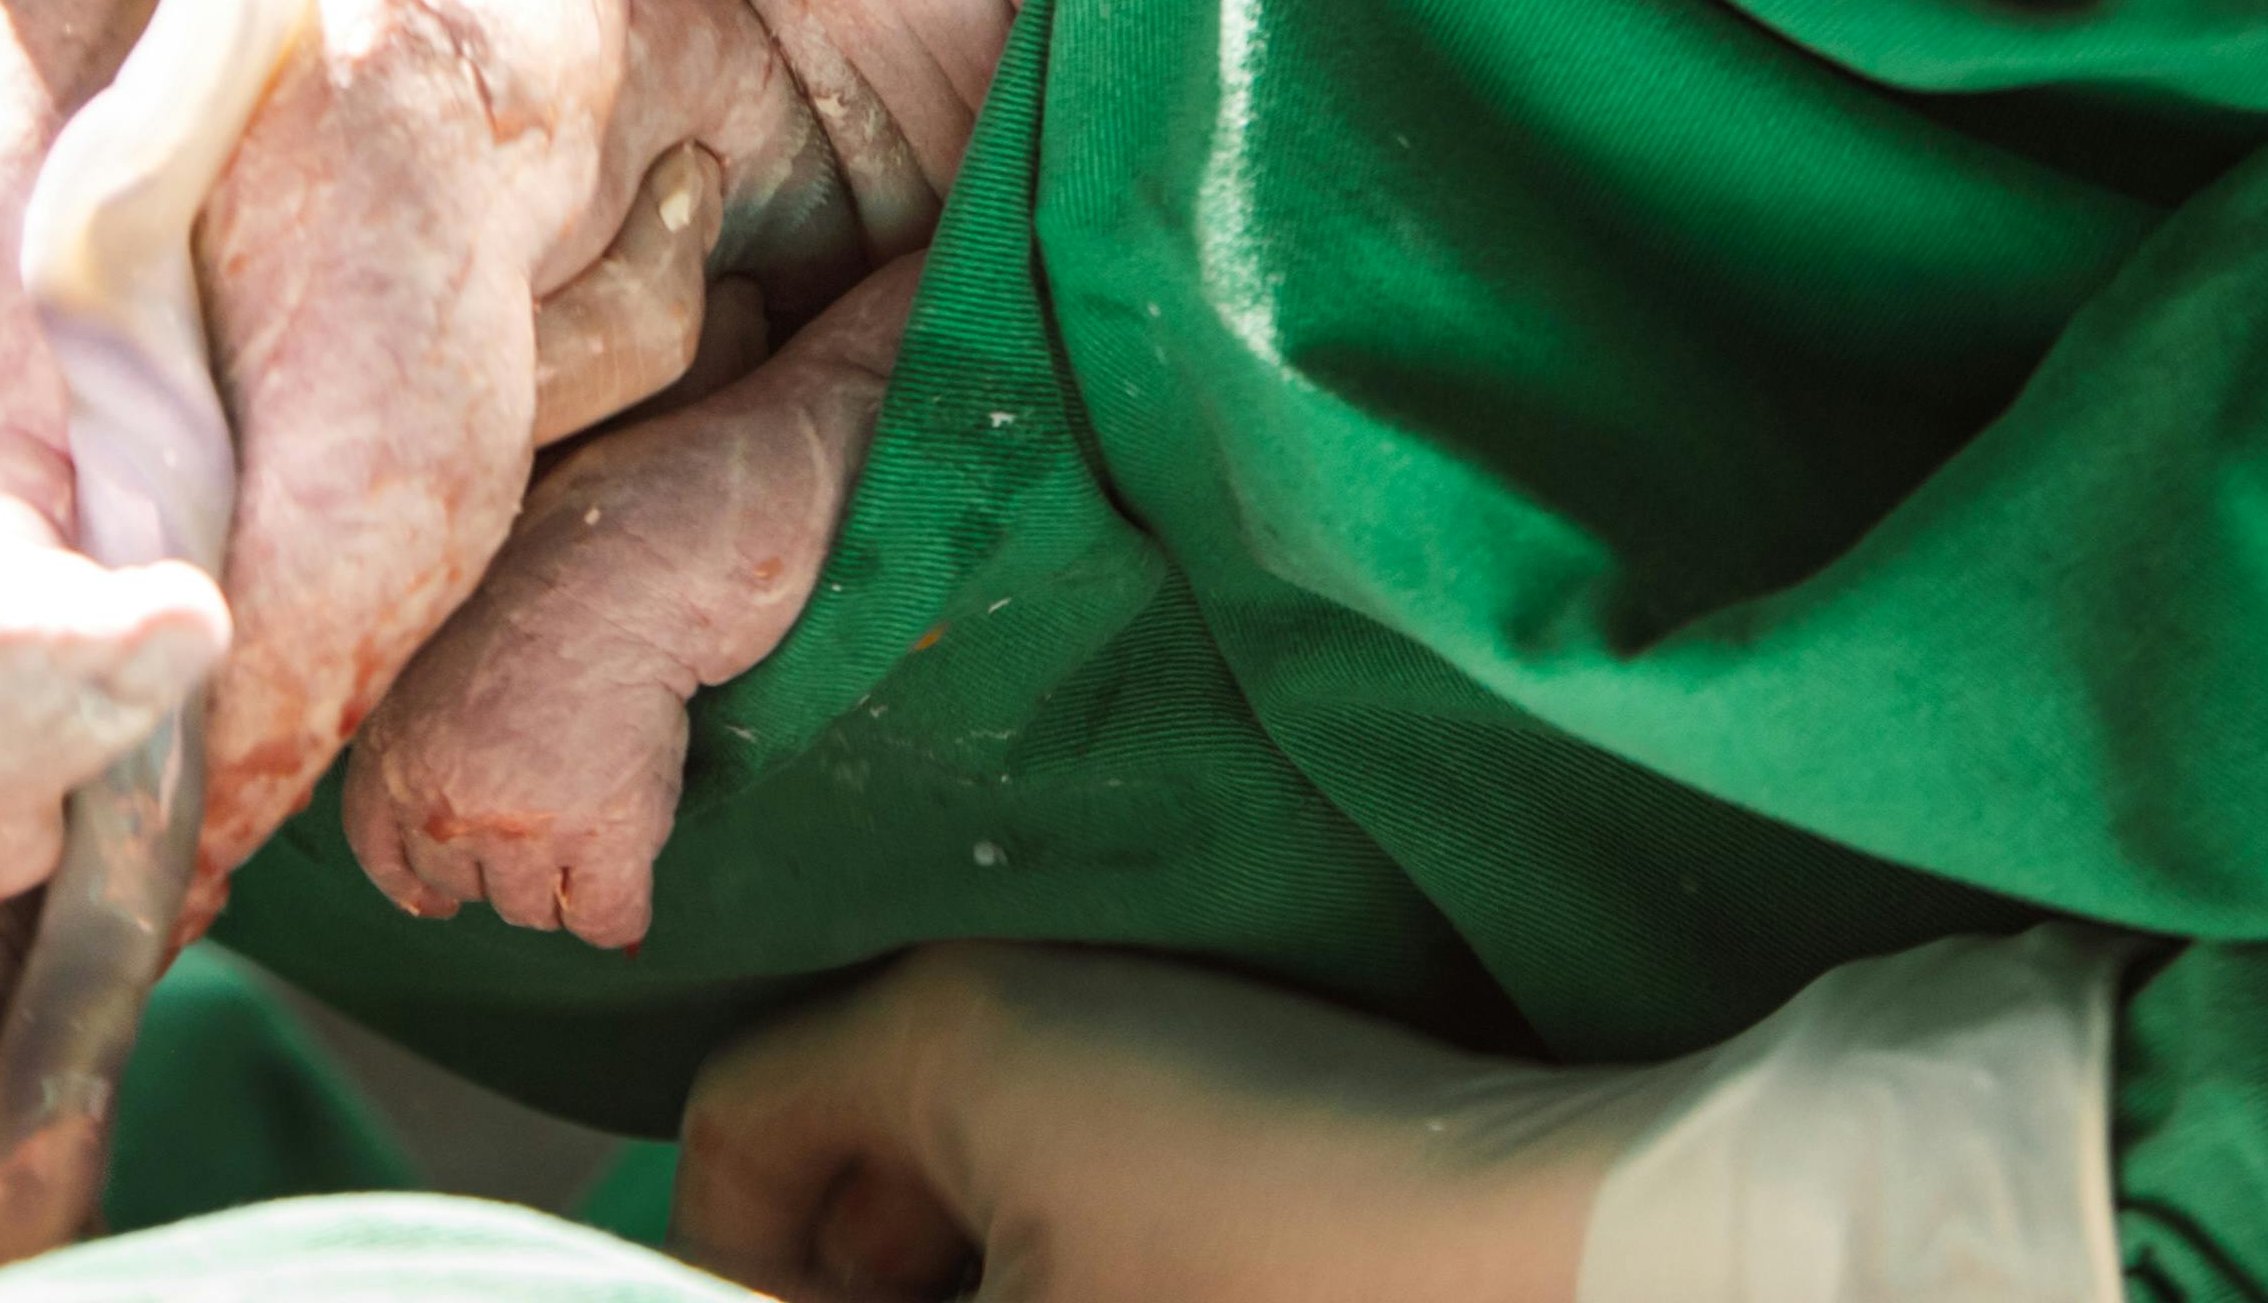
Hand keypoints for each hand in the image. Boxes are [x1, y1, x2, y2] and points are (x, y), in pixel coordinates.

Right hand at [675, 947, 1654, 1302]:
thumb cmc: (1266, 1291)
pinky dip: (1055, 1259)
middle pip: (850, 1157)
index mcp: (939, 1026)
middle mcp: (1027, 995)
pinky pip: (1073, 1182)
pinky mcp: (1234, 1098)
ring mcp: (1141, 1038)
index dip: (725, 1261)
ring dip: (964, 1275)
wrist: (1542, 1264)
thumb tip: (778, 1296)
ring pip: (967, 1183)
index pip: (736, 1121)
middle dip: (861, 1282)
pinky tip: (1120, 1296)